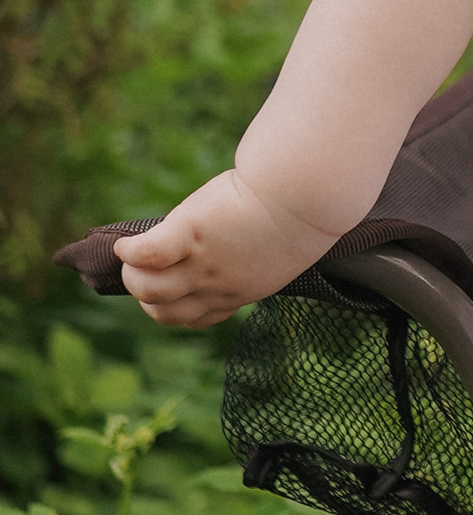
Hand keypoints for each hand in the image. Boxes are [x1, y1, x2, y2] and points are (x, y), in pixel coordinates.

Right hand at [118, 171, 336, 327]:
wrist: (305, 195)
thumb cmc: (295, 212)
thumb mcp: (273, 250)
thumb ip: (246, 258)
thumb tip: (232, 247)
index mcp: (240, 292)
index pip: (197, 319)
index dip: (178, 306)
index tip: (176, 287)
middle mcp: (218, 287)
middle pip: (165, 314)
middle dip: (149, 297)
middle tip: (147, 271)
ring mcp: (203, 263)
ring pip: (148, 290)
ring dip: (133, 276)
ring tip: (132, 257)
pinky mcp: (190, 234)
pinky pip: (146, 254)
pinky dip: (129, 251)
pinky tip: (127, 243)